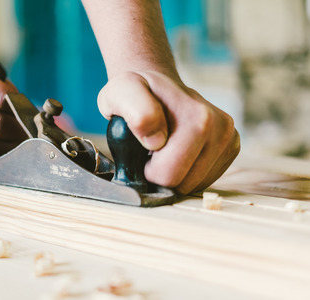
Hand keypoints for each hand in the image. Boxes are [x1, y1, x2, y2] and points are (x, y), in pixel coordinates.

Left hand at [98, 71, 239, 193]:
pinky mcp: (230, 147)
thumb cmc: (137, 92)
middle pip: (184, 184)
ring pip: (194, 185)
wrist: (158, 83)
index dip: (147, 169)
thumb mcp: (123, 93)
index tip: (144, 148)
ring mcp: (228, 138)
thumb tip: (157, 141)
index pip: (169, 176)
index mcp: (198, 118)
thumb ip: (137, 112)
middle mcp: (220, 127)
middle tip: (153, 147)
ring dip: (175, 172)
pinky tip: (179, 151)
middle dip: (162, 172)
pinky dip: (187, 173)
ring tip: (165, 147)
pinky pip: (203, 180)